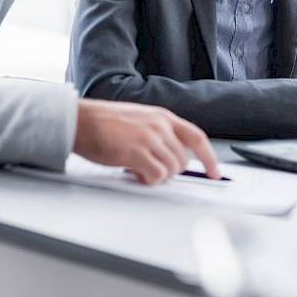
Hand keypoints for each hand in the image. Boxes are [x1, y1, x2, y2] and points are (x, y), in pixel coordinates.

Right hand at [73, 99, 221, 184]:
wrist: (80, 120)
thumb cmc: (104, 122)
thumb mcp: (139, 119)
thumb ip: (158, 134)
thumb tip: (169, 158)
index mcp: (163, 116)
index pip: (197, 138)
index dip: (209, 158)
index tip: (215, 172)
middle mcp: (160, 126)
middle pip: (183, 161)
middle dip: (169, 171)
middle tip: (148, 168)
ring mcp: (150, 139)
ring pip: (171, 170)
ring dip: (157, 176)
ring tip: (137, 168)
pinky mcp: (137, 153)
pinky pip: (156, 176)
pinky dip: (148, 180)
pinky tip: (134, 173)